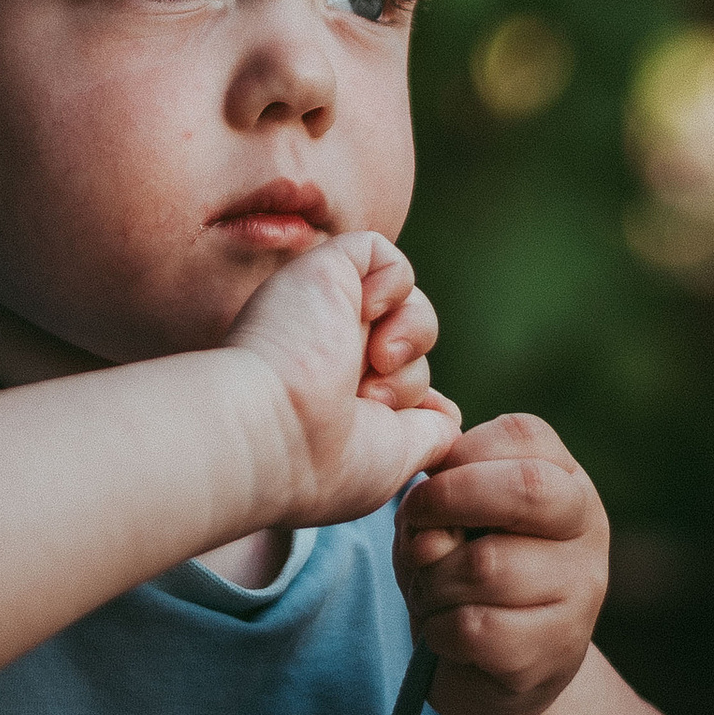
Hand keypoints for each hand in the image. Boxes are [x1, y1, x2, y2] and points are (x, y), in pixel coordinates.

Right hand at [229, 233, 458, 524]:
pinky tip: (367, 309)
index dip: (412, 400)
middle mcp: (330, 352)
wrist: (268, 430)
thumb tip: (445, 410)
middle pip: (411, 347)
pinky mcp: (323, 271)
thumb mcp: (392, 461)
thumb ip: (426, 433)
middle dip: (408, 377)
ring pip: (406, 302)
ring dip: (410, 333)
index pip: (401, 382)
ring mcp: (326, 310)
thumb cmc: (320, 462)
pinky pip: (379, 253)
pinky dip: (393, 280)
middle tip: (369, 399)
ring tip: (376, 360)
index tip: (386, 423)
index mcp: (337, 396)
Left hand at [396, 412, 608, 714]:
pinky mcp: (555, 650)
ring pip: (486, 566)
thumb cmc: (467, 573)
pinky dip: (437, 629)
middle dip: (450, 501)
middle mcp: (587, 528)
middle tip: (418, 533)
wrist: (504, 669)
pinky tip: (444, 635)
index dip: (458, 455)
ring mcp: (581, 591)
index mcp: (565, 480)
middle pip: (526, 489)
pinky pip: (475, 627)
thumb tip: (431, 537)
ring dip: (431, 580)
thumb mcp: (448, 522)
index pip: (522, 436)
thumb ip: (436, 506)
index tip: (426, 488)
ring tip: (429, 592)